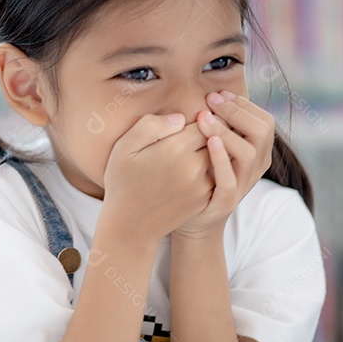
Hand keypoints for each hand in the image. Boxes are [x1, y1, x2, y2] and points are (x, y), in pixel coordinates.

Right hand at [101, 113, 215, 242]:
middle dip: (214, 130)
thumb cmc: (123, 183)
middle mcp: (194, 166)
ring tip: (209, 143)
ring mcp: (202, 185)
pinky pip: (217, 175)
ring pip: (219, 157)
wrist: (129, 227)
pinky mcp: (206, 199)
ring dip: (216, 150)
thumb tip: (180, 118)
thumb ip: (150, 125)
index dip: (203, 115)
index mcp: (175, 149)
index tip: (200, 113)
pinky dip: (214, 168)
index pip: (204, 121)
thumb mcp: (124, 148)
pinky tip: (200, 165)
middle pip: (217, 138)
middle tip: (212, 124)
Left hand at [174, 91, 275, 238]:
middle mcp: (256, 168)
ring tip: (204, 118)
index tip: (219, 94)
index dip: (243, 105)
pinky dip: (221, 158)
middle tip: (211, 100)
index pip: (264, 121)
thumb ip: (222, 126)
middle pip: (262, 132)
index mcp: (258, 152)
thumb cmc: (203, 175)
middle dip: (236, 112)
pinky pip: (229, 179)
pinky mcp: (226, 201)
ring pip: (248, 153)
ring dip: (227, 131)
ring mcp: (243, 185)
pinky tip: (209, 142)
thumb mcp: (216, 148)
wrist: (195, 217)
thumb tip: (215, 94)